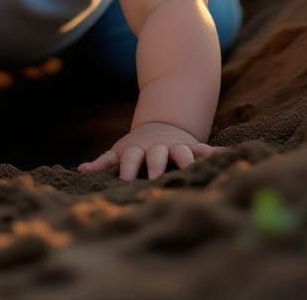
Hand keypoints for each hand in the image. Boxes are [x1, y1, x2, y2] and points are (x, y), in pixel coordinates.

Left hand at [77, 121, 226, 180]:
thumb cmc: (137, 148)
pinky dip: (215, 153)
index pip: (131, 158)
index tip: (126, 180)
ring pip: (182, 153)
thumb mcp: (120, 152)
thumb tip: (80, 170)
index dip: (130, 168)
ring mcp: (176, 148)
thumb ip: (102, 162)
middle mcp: (157, 149)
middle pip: (156, 155)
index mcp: (139, 151)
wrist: (162, 126)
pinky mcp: (193, 149)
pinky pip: (206, 150)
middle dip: (156, 165)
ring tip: (192, 167)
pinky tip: (227, 156)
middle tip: (155, 177)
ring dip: (187, 159)